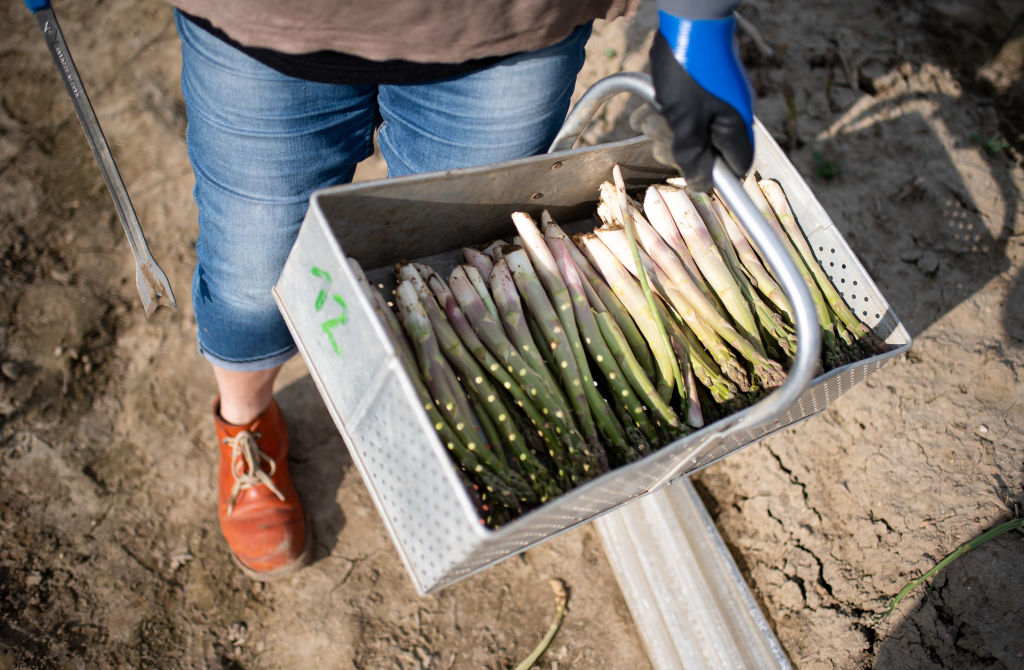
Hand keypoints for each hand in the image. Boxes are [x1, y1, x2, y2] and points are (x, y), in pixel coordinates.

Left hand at [649, 11, 752, 191]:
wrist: (688, 20)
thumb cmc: (689, 72)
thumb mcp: (684, 122)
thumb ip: (692, 156)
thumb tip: (702, 185)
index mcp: (735, 129)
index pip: (735, 169)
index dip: (712, 174)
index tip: (688, 168)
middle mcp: (731, 117)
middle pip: (707, 152)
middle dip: (677, 147)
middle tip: (662, 132)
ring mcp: (717, 103)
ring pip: (691, 132)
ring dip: (665, 129)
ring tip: (651, 115)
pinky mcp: (703, 91)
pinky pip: (685, 113)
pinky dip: (666, 113)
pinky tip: (651, 107)